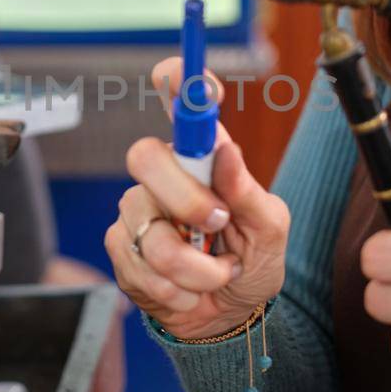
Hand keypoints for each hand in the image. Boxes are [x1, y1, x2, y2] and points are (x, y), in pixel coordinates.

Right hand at [104, 57, 290, 339]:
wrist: (229, 319)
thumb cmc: (252, 261)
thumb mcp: (269, 229)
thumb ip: (248, 192)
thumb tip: (225, 149)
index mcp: (204, 158)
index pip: (181, 105)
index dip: (177, 80)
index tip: (180, 72)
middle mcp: (165, 175)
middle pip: (145, 157)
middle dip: (186, 201)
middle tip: (218, 226)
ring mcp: (138, 210)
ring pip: (149, 229)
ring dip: (195, 267)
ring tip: (215, 275)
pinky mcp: (120, 247)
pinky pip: (138, 265)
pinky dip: (176, 289)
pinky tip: (187, 291)